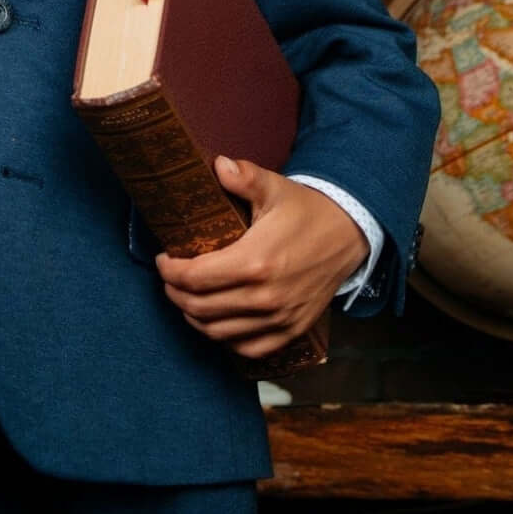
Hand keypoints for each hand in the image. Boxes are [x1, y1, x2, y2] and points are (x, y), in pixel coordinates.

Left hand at [155, 155, 368, 361]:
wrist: (348, 233)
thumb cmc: (305, 209)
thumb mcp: (274, 187)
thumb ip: (244, 177)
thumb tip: (217, 164)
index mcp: (254, 262)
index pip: (194, 278)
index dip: (169, 271)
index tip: (164, 258)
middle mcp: (265, 298)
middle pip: (200, 308)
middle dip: (175, 293)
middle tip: (170, 278)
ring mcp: (279, 319)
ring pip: (219, 333)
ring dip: (194, 317)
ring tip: (186, 297)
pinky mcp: (291, 330)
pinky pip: (248, 348)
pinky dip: (225, 339)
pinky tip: (217, 321)